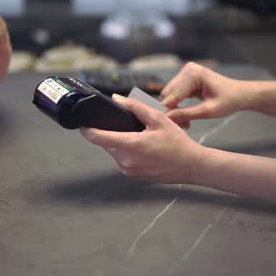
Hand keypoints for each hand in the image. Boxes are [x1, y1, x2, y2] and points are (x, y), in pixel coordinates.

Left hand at [80, 94, 206, 183]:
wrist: (191, 166)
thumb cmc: (178, 143)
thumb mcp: (159, 118)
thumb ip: (135, 107)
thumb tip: (117, 99)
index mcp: (130, 145)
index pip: (97, 138)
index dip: (87, 130)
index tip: (83, 124)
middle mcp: (126, 160)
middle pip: (107, 142)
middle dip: (114, 133)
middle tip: (134, 127)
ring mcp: (128, 170)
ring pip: (115, 151)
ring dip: (122, 142)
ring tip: (143, 137)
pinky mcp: (132, 175)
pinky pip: (123, 159)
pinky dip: (129, 152)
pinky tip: (145, 148)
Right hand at [160, 62, 248, 127]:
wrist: (241, 95)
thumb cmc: (230, 100)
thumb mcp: (208, 111)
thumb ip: (186, 114)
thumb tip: (168, 118)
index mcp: (193, 74)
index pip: (172, 95)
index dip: (169, 111)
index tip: (170, 126)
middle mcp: (187, 70)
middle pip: (168, 94)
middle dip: (172, 111)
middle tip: (181, 126)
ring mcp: (187, 73)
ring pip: (170, 95)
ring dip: (175, 110)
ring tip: (186, 123)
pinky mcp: (187, 80)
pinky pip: (176, 94)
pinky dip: (179, 106)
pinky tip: (187, 117)